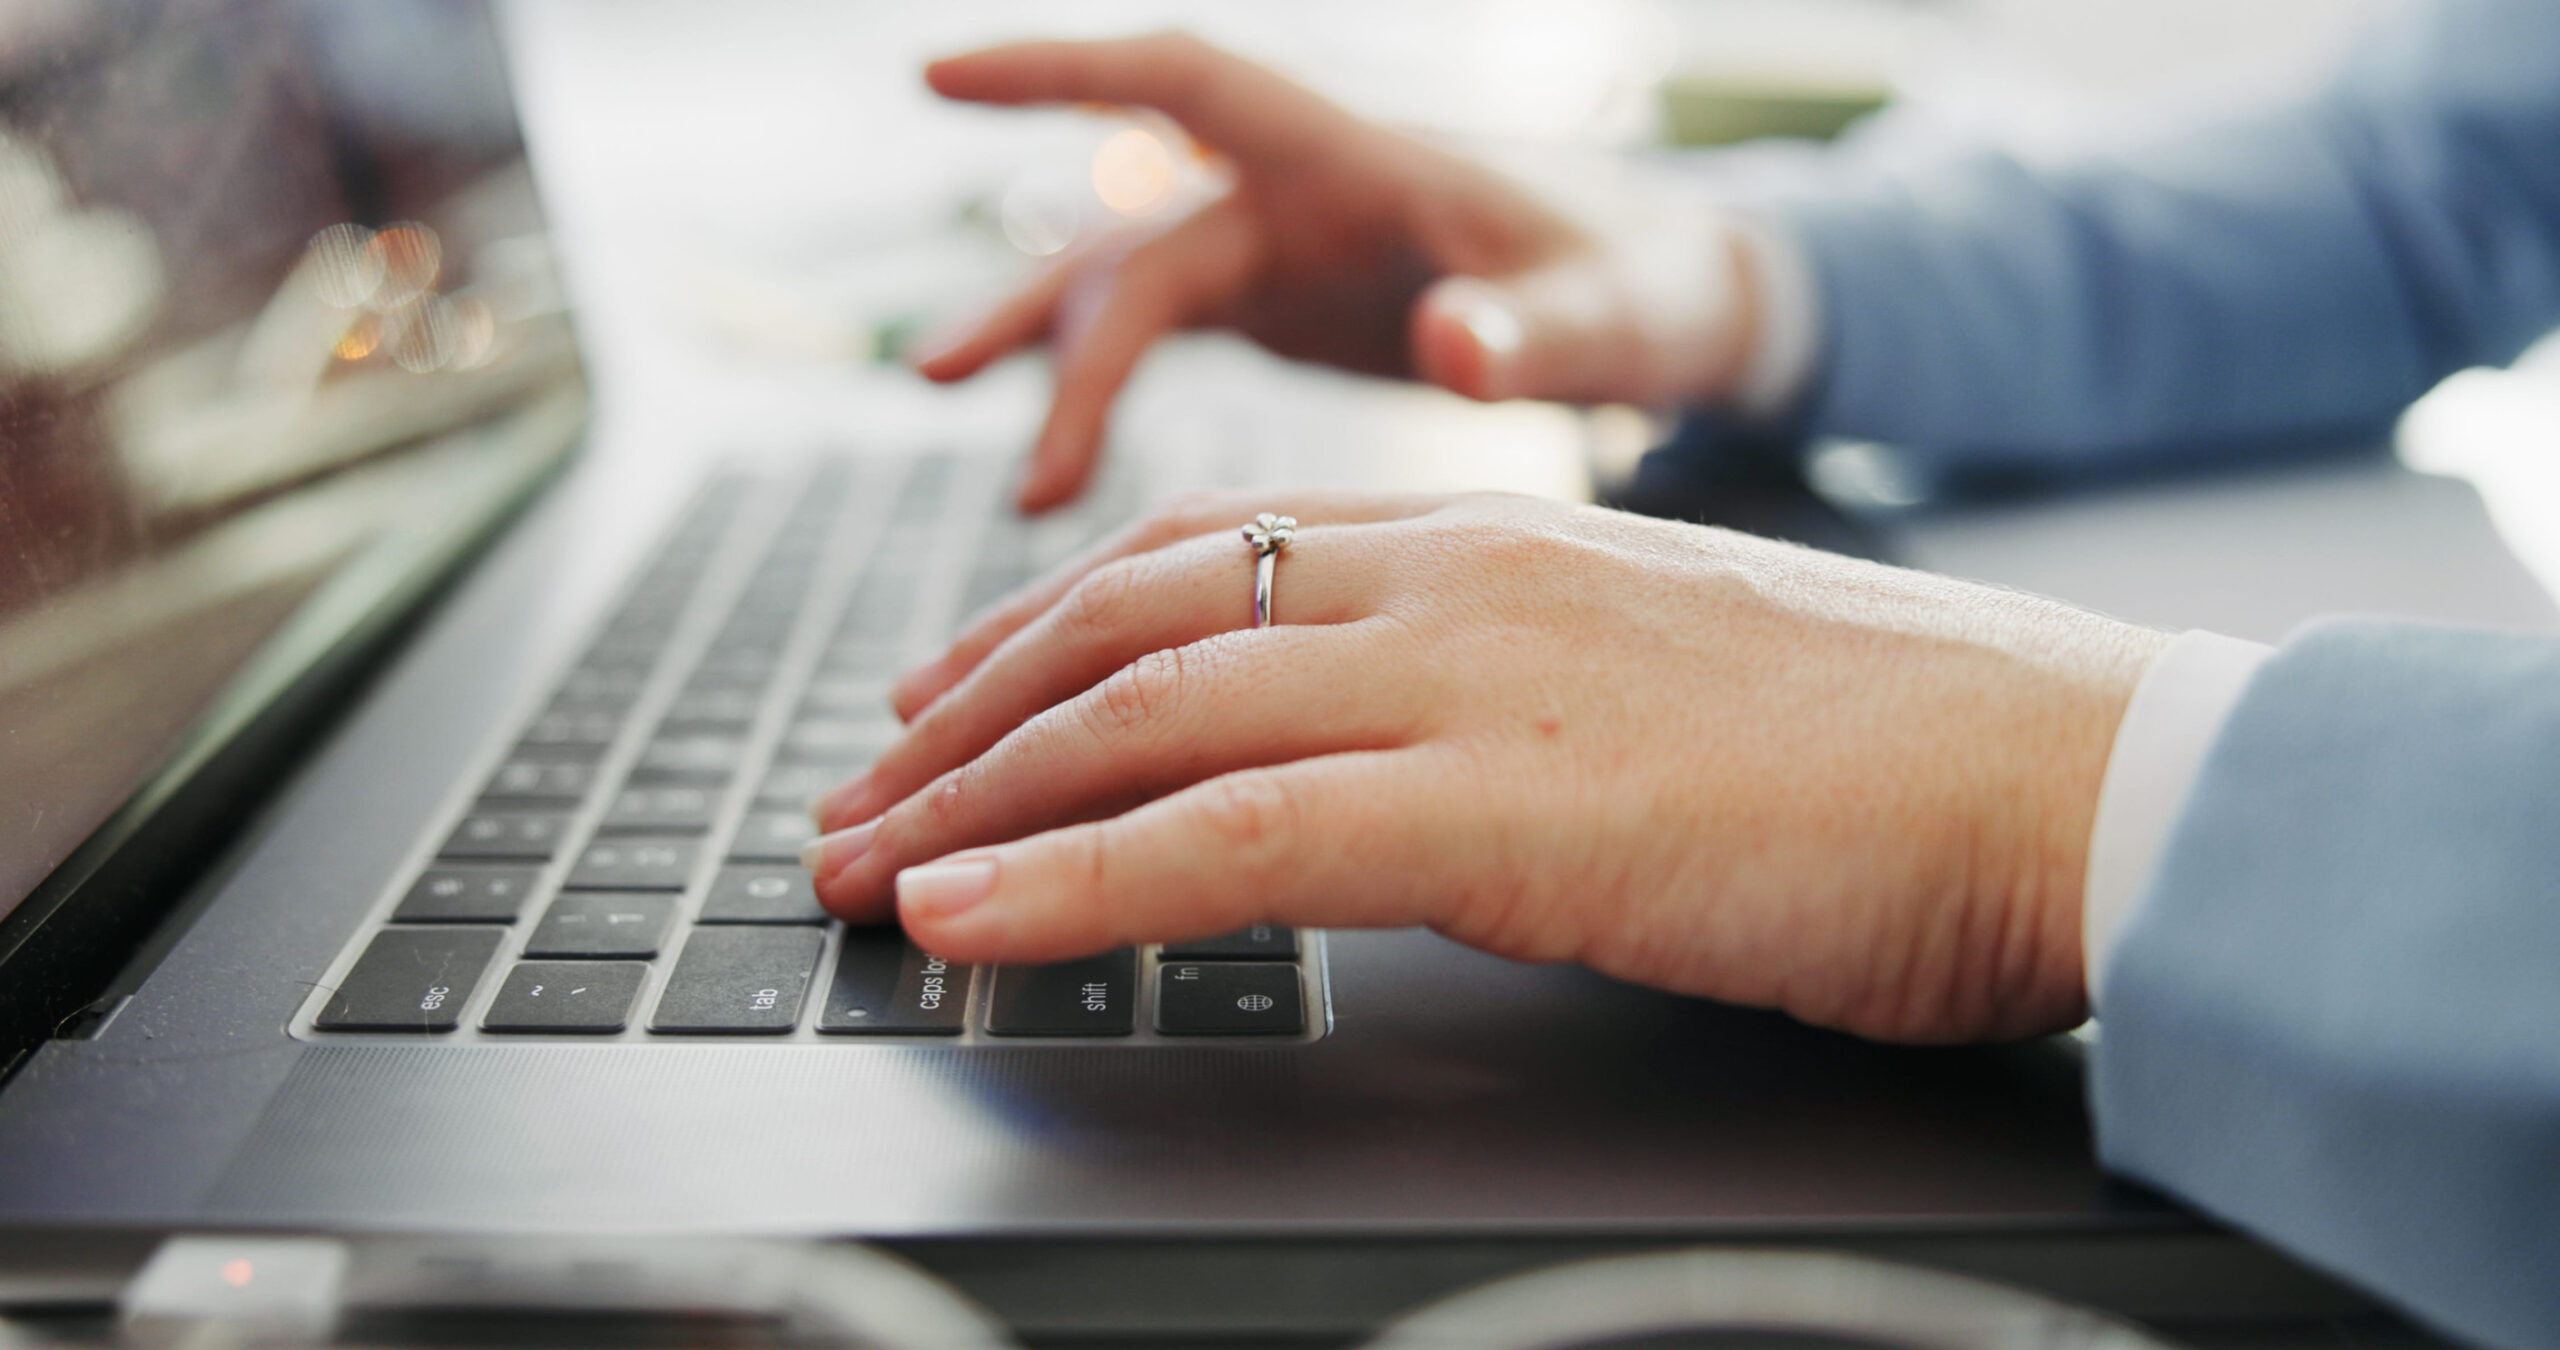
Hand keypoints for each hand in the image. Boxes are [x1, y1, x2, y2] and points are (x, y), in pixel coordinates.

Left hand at [806, 493, 2166, 1042]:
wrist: (2070, 773)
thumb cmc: (1894, 752)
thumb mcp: (1658, 680)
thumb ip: (1513, 690)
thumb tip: (1415, 766)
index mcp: (1492, 536)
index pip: (1205, 556)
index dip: (1044, 629)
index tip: (948, 699)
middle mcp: (1457, 576)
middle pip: (1136, 622)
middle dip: (964, 718)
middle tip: (849, 797)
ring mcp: (1475, 676)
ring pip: (1150, 715)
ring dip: (971, 799)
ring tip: (854, 870)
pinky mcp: (1508, 804)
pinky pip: (1230, 833)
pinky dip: (1070, 878)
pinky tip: (965, 919)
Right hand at [916, 34, 1765, 510]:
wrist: (1674, 302)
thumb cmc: (1650, 285)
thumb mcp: (1612, 315)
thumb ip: (1534, 334)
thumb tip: (1449, 348)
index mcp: (1355, 160)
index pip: (1187, 82)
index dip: (1062, 73)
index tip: (936, 71)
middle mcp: (1296, 194)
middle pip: (1135, 238)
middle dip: (1044, 314)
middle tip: (939, 381)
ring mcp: (1282, 251)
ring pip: (1127, 292)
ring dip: (1054, 367)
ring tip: (1013, 485)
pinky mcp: (1285, 307)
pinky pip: (1162, 339)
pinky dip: (1102, 396)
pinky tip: (1057, 484)